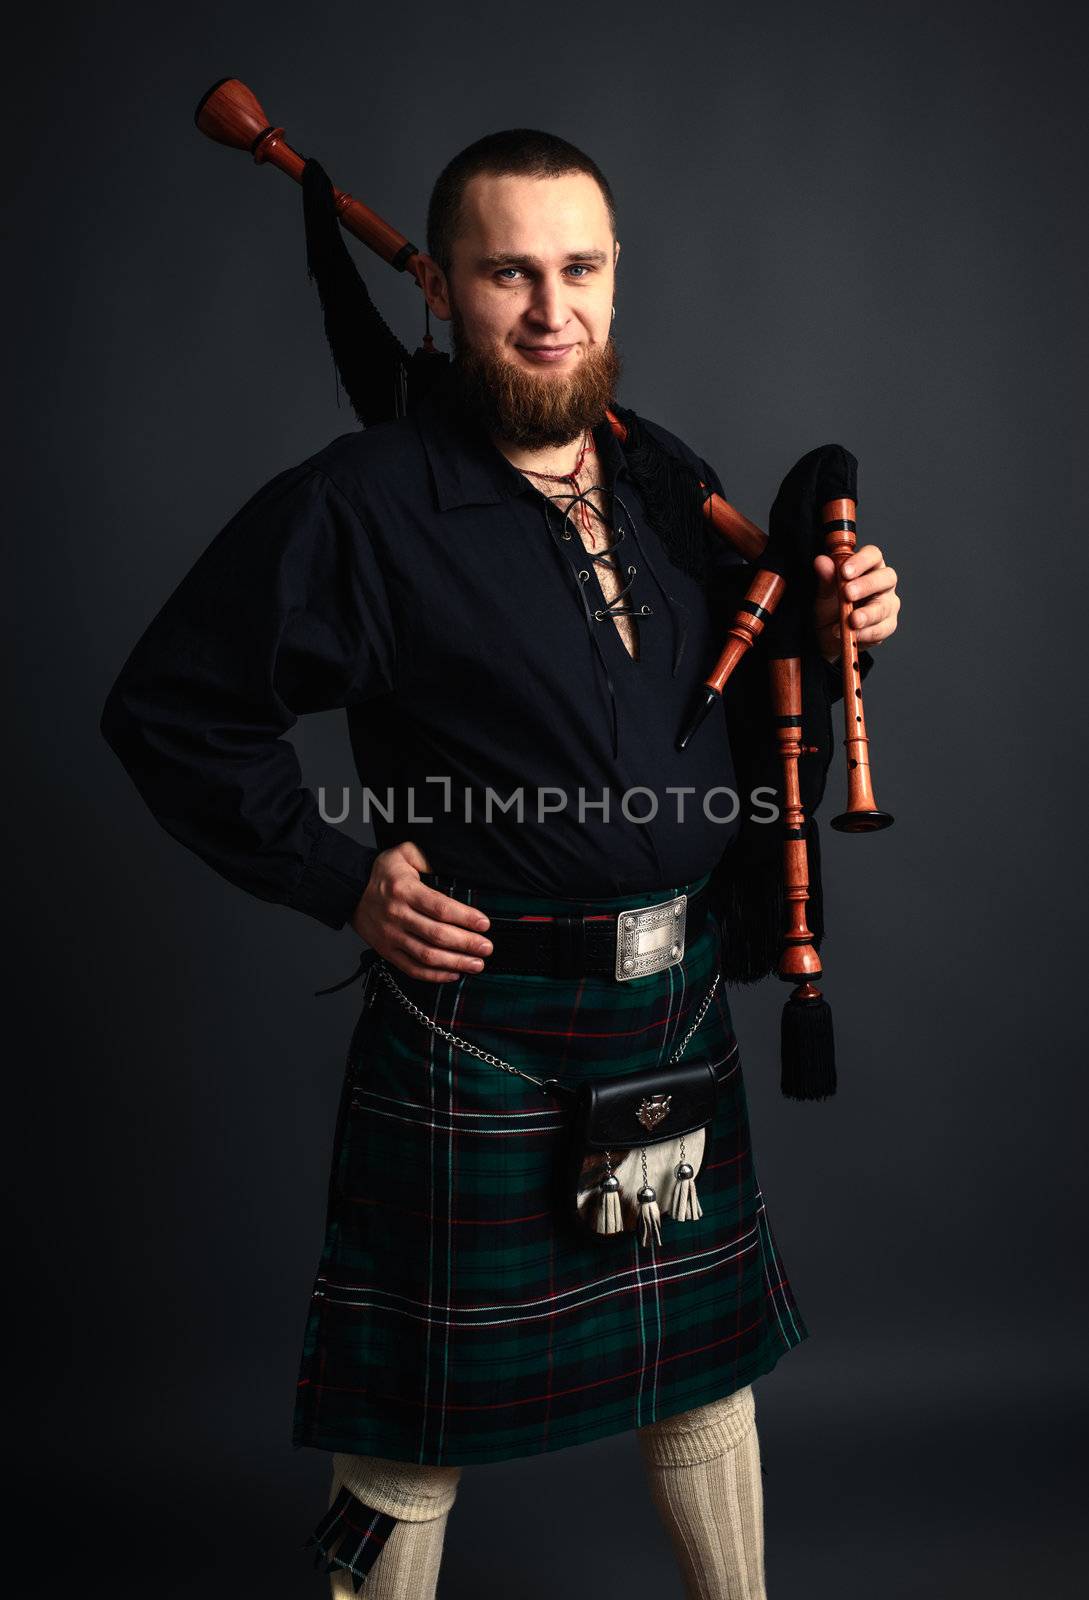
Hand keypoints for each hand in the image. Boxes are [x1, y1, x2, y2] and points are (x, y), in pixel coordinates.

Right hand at [350, 840, 492, 982]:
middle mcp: (398, 915)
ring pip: (427, 956)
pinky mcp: (387, 952)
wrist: (349, 890)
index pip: (440, 907)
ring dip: (455, 963)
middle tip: (487, 947)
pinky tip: (453, 974)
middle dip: (466, 943)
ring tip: (476, 964)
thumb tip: (449, 866)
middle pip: (437, 935)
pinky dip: (434, 976)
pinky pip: (412, 969)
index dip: (465, 917)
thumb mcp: (403, 853)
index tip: (484, 924)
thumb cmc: (382, 873)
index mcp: (405, 891)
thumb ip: (426, 856)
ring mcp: (391, 936)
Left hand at [813, 544, 900, 664]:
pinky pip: (882, 628)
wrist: (827, 636)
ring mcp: (887, 605)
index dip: (861, 561)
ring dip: (868, 613)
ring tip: (851, 619)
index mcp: (868, 567)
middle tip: (848, 593)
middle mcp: (882, 584)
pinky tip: (854, 633)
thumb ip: (825, 578)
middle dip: (866, 585)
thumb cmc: (830, 607)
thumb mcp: (824, 593)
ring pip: (885, 605)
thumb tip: (821, 561)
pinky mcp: (887, 626)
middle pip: (886, 577)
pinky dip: (866, 632)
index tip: (844, 571)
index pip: (873, 555)